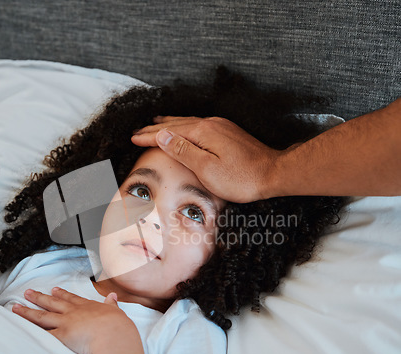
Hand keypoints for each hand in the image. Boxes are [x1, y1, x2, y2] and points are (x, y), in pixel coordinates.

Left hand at [12, 288, 132, 353]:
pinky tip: (20, 330)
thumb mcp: (116, 312)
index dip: (61, 294)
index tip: (53, 290)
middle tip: (28, 293)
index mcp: (87, 307)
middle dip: (39, 298)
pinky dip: (30, 333)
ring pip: (42, 316)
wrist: (114, 335)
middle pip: (52, 304)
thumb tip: (112, 297)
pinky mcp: (61, 336)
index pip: (71, 299)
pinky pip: (42, 335)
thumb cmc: (117, 326)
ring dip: (27, 312)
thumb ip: (112, 305)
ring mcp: (66, 323)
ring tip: (15, 307)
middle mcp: (74, 313)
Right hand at [132, 116, 282, 202]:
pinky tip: (184, 128)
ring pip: (187, 122)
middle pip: (176, 124)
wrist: (274, 174)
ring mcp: (221, 126)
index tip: (133, 138)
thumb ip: (183, 150)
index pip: (168, 132)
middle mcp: (210, 124)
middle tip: (138, 131)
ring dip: (169, 123)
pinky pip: (198, 125)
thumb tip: (162, 135)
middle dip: (155, 128)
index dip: (149, 136)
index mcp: (202, 132)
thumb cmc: (241, 178)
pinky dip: (184, 126)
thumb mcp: (207, 169)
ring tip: (156, 122)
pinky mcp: (228, 132)